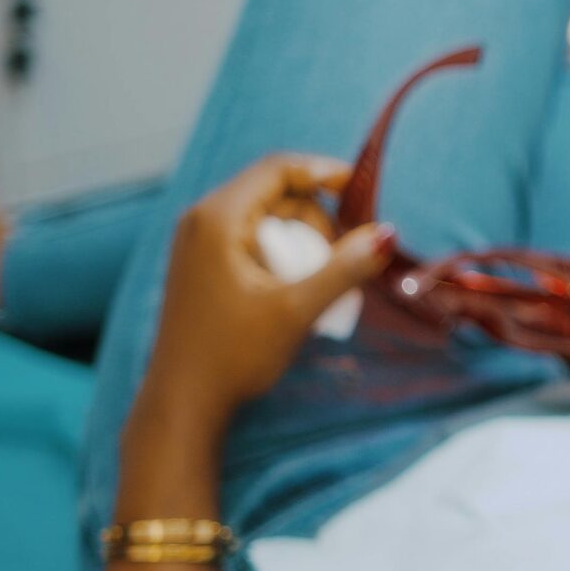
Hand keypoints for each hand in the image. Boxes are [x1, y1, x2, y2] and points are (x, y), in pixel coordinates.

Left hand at [139, 155, 391, 423]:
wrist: (183, 401)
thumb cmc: (234, 354)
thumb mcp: (296, 310)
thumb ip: (344, 269)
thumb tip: (386, 235)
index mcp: (218, 219)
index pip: (277, 169)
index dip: (322, 171)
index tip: (360, 192)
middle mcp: (202, 220)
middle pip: (274, 195)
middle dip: (315, 220)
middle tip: (341, 260)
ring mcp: (197, 243)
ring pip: (264, 219)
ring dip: (301, 241)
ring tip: (319, 284)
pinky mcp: (201, 266)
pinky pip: (250, 240)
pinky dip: (280, 255)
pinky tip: (294, 290)